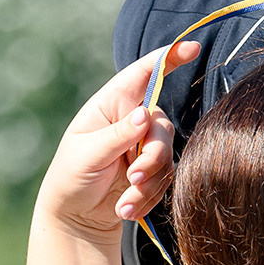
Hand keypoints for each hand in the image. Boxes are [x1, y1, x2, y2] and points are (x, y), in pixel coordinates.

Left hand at [35, 43, 198, 242]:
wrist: (75, 216)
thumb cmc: (71, 177)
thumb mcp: (88, 154)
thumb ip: (118, 135)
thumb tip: (145, 114)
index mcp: (112, 104)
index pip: (144, 74)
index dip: (169, 57)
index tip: (192, 47)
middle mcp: (132, 120)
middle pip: (161, 125)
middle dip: (153, 154)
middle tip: (134, 177)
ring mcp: (144, 146)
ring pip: (166, 155)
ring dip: (149, 182)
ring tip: (125, 203)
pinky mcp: (153, 170)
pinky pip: (165, 179)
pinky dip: (148, 197)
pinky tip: (126, 210)